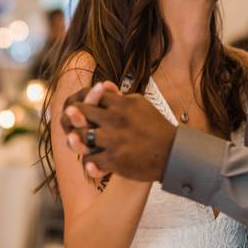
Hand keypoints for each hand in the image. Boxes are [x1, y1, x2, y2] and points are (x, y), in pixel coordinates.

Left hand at [62, 82, 177, 181]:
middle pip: (81, 112)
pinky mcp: (114, 160)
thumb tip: (104, 86)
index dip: (86, 101)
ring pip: (81, 137)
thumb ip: (120, 97)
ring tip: (85, 142)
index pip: (93, 95)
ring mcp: (112, 140)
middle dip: (76, 117)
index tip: (85, 108)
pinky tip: (95, 159)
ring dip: (80, 140)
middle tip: (76, 123)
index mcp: (121, 104)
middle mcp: (114, 119)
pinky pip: (89, 159)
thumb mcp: (141, 104)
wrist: (171, 152)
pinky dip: (89, 161)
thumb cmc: (156, 127)